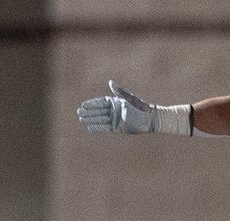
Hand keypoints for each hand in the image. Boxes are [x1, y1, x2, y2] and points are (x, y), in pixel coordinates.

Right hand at [76, 81, 192, 134]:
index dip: (91, 104)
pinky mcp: (117, 128)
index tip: (83, 105)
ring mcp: (115, 120)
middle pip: (98, 111)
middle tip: (79, 112)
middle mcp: (114, 111)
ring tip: (81, 119)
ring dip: (91, 119)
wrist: (150, 119)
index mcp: (115, 102)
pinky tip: (89, 127)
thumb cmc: (141, 107)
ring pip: (100, 119)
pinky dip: (97, 128)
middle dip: (89, 112)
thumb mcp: (129, 98)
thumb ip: (118, 91)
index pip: (100, 102)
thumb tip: (110, 82)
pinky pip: (105, 128)